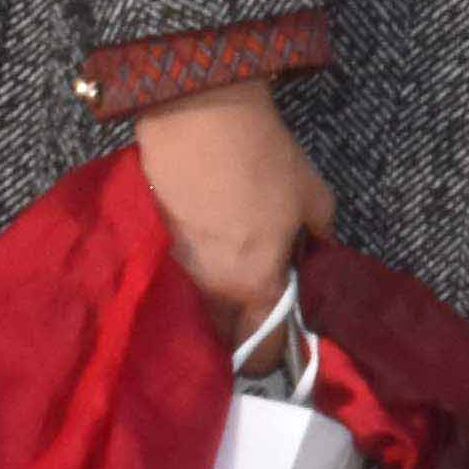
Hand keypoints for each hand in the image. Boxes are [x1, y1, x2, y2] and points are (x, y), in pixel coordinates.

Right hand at [131, 80, 336, 332]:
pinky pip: (169, 290)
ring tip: (224, 289)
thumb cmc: (264, 158)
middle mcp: (210, 292)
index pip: (264, 349)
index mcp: (255, 284)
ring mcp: (174, 275)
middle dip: (239, 337)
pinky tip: (195, 266)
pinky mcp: (149, 254)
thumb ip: (320, 238)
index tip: (282, 335)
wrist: (201, 119)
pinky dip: (183, 289)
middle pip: (222, 344)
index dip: (278, 349)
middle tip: (252, 310)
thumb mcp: (312, 196)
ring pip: (193, 321)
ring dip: (209, 317)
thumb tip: (317, 256)